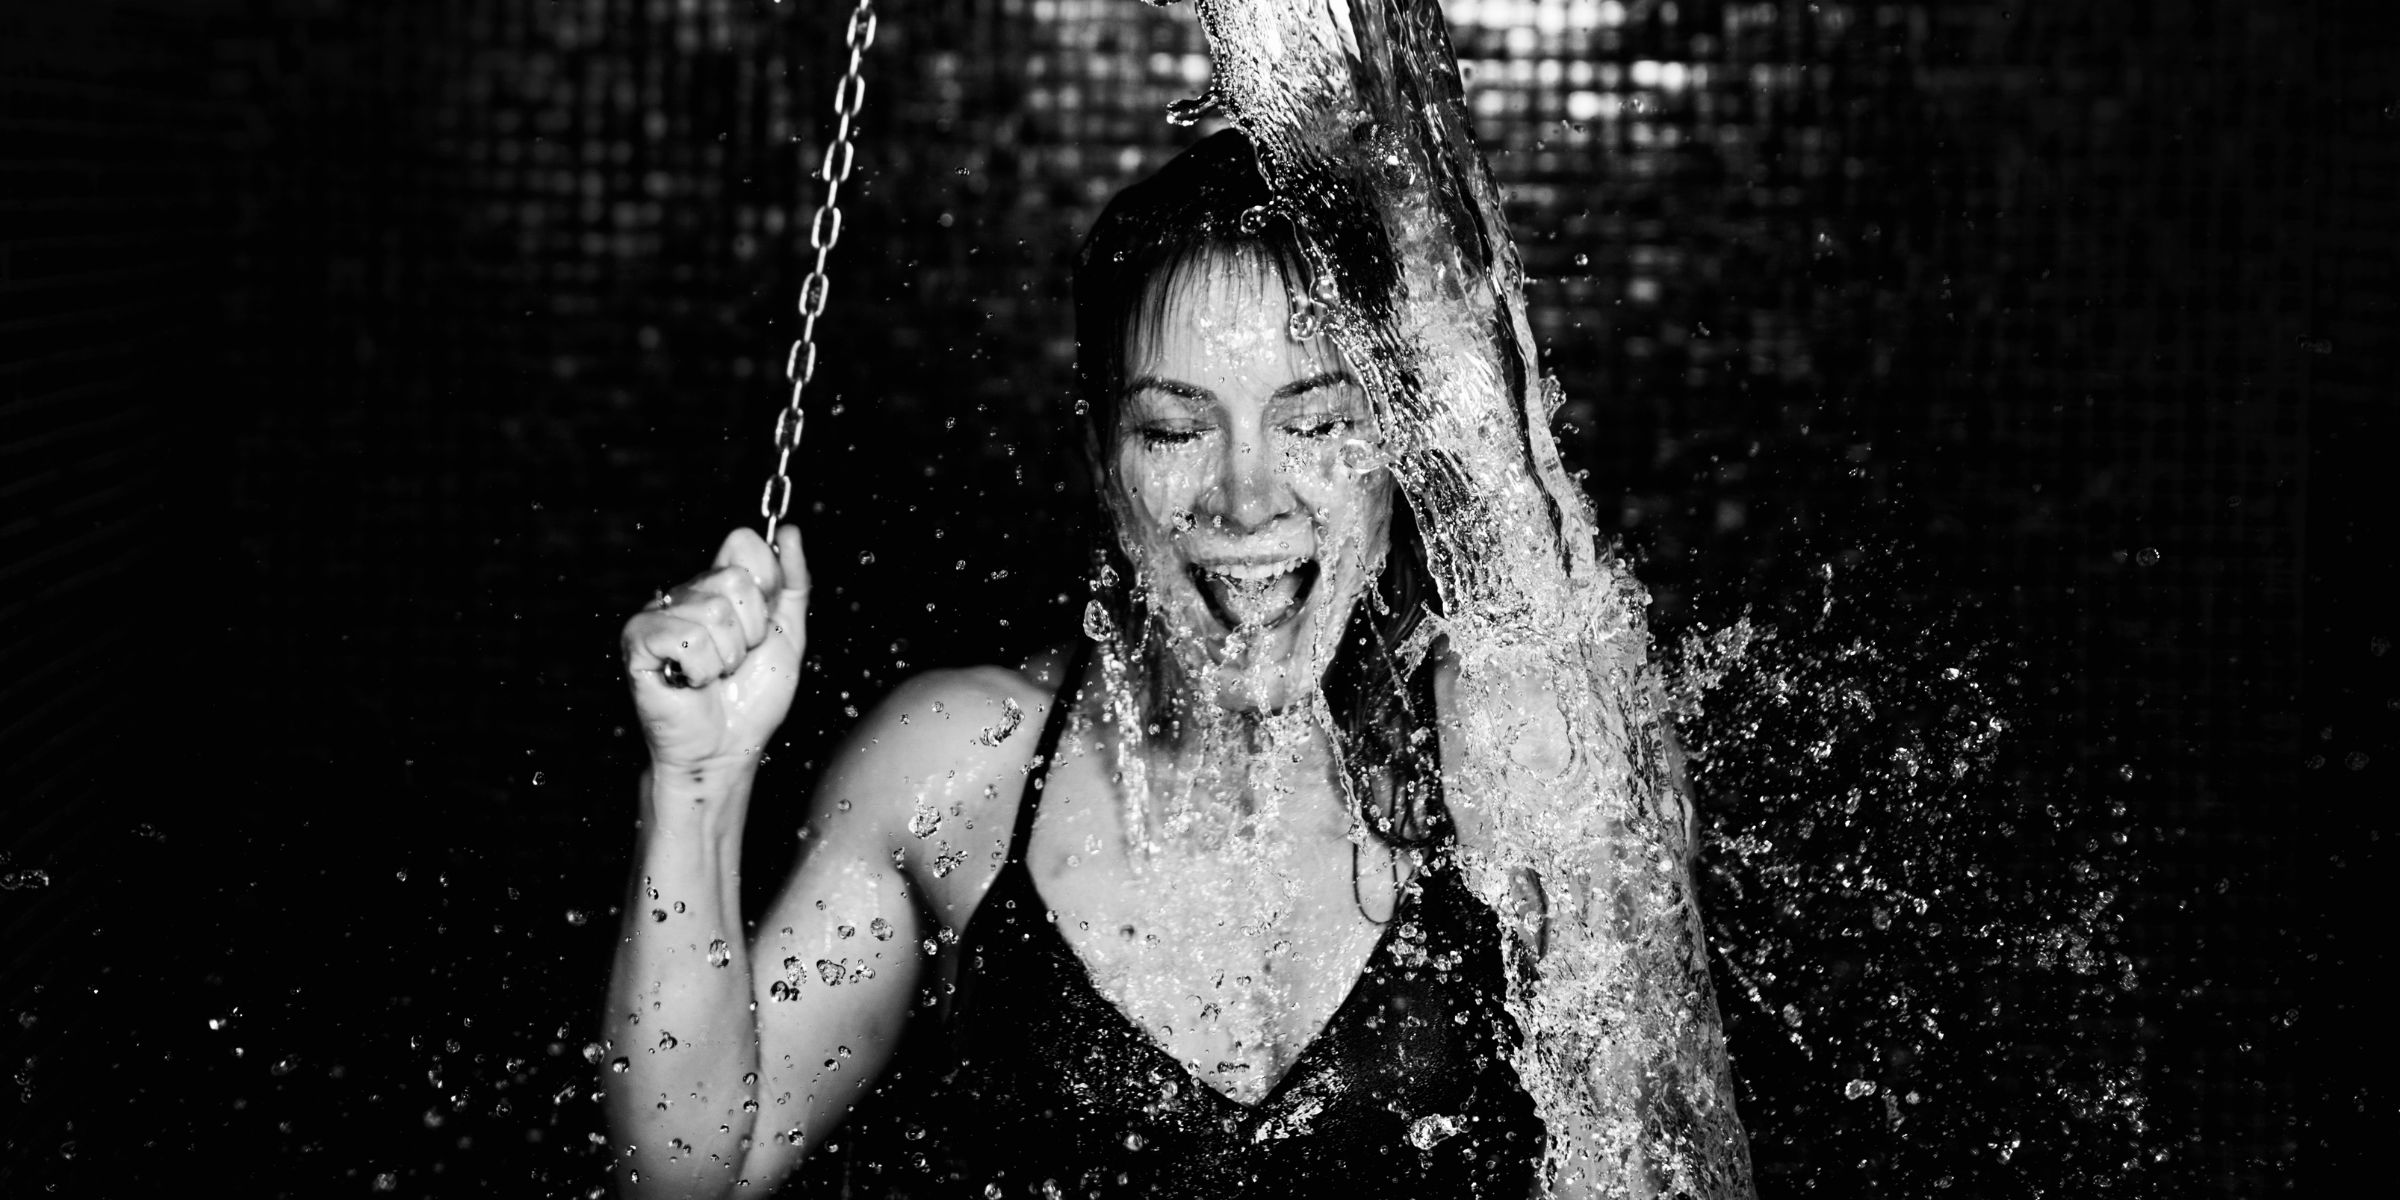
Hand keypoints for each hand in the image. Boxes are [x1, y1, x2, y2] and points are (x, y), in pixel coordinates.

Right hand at [622, 525, 808, 773]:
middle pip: (734, 579)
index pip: (744, 543)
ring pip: (713, 611)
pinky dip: (701, 669)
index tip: (763, 624)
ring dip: (727, 657)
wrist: (726, 750)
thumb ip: (793, 584)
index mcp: (718, 586)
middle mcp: (685, 592)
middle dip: (750, 632)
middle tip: (735, 661)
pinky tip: (690, 682)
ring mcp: (657, 613)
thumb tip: (788, 532)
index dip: (766, 584)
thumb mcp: (787, 636)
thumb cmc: (751, 699)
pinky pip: (686, 636)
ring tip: (713, 675)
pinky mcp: (638, 640)